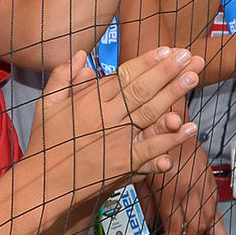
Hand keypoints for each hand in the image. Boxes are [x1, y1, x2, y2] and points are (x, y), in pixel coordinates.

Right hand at [25, 48, 203, 213]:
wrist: (42, 184)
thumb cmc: (45, 143)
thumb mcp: (47, 105)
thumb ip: (63, 76)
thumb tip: (82, 54)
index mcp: (89, 101)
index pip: (125, 76)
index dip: (147, 61)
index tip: (168, 49)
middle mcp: (105, 118)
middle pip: (142, 90)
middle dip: (167, 71)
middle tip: (190, 56)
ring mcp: (115, 141)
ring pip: (149, 114)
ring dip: (173, 95)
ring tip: (194, 78)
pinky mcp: (121, 164)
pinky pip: (150, 150)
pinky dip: (170, 139)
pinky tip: (189, 127)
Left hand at [149, 141, 229, 234]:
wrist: (172, 128)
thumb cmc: (156, 151)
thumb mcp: (144, 178)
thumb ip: (147, 203)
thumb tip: (148, 223)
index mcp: (171, 191)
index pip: (175, 227)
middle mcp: (189, 190)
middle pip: (194, 227)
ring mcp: (203, 185)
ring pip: (208, 219)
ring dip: (202, 232)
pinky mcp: (210, 180)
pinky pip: (215, 206)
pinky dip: (211, 218)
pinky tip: (205, 223)